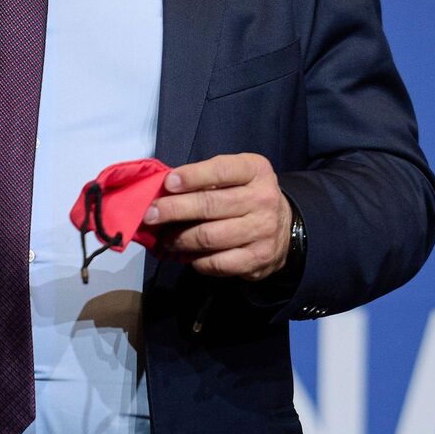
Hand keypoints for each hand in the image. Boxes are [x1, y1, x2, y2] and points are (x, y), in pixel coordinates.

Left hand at [143, 152, 291, 280]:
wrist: (284, 226)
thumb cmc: (245, 195)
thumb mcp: (234, 176)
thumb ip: (205, 179)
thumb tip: (164, 191)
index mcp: (255, 170)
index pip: (221, 171)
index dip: (192, 177)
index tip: (168, 183)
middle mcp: (263, 199)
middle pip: (210, 206)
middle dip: (173, 210)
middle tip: (150, 215)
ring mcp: (262, 231)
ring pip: (210, 237)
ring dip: (180, 238)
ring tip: (165, 237)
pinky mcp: (258, 259)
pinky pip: (217, 263)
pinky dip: (195, 260)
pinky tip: (185, 254)